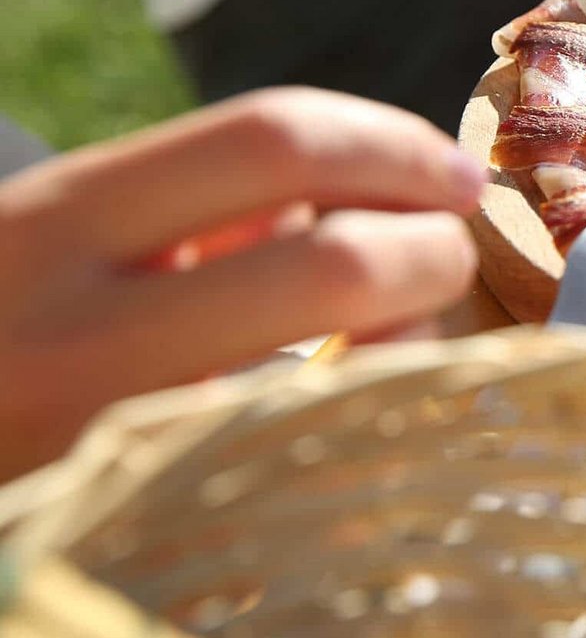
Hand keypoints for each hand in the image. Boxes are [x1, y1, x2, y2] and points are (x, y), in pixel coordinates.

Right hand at [0, 87, 485, 477]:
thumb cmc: (4, 322)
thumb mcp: (60, 236)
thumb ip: (197, 207)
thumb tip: (355, 197)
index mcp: (53, 222)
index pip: (268, 138)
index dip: (392, 144)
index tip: (455, 170)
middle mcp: (74, 332)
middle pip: (333, 263)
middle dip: (429, 252)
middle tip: (449, 254)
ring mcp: (107, 448)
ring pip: (339, 383)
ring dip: (407, 349)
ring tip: (394, 337)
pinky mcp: (139, 533)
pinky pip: (305, 478)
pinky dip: (360, 432)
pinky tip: (355, 414)